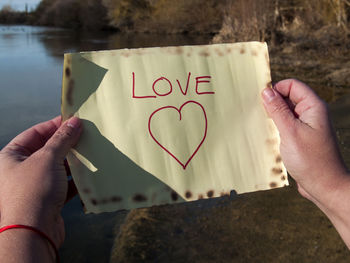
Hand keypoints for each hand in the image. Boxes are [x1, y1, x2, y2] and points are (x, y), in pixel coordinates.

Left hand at [0, 116, 81, 247]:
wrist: (33, 232)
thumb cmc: (33, 191)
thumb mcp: (47, 158)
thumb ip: (62, 139)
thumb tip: (75, 122)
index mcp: (11, 157)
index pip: (35, 133)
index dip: (54, 125)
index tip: (73, 120)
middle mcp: (20, 170)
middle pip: (47, 150)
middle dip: (66, 143)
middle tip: (85, 135)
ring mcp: (34, 186)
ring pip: (57, 167)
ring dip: (72, 161)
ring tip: (89, 153)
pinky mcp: (47, 199)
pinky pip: (63, 184)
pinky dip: (75, 180)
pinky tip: (87, 175)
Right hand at [261, 79, 349, 247]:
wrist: (324, 187)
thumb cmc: (311, 161)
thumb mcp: (290, 132)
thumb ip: (277, 110)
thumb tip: (266, 91)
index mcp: (313, 107)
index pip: (292, 85)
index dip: (276, 89)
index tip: (261, 100)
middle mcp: (311, 114)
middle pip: (288, 97)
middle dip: (273, 103)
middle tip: (261, 115)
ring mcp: (307, 126)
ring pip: (286, 112)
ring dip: (274, 117)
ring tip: (266, 128)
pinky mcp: (301, 137)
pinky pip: (286, 125)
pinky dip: (277, 128)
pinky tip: (271, 137)